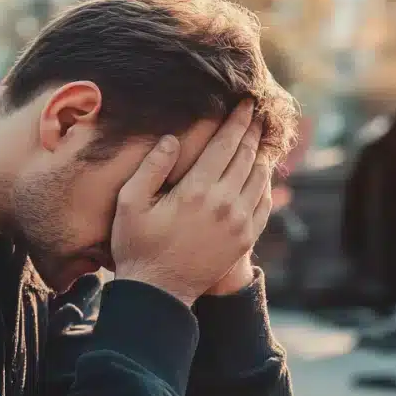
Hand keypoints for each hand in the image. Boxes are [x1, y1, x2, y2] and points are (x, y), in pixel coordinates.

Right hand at [112, 102, 273, 305]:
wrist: (159, 292)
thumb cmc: (138, 246)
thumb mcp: (130, 204)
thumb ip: (151, 168)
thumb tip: (174, 139)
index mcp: (197, 191)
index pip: (225, 144)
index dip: (237, 120)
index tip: (246, 103)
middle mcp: (225, 204)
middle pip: (246, 156)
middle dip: (253, 131)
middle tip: (258, 112)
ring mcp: (239, 223)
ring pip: (259, 178)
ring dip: (262, 153)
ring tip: (262, 136)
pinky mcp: (245, 239)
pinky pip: (264, 203)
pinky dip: (265, 183)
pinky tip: (262, 173)